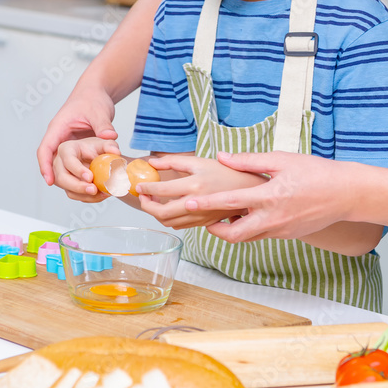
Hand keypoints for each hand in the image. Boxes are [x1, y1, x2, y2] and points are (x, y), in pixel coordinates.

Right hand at [37, 84, 117, 185]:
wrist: (96, 94)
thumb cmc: (92, 99)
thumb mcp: (98, 110)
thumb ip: (103, 124)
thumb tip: (111, 136)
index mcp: (58, 128)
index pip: (45, 148)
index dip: (45, 165)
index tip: (49, 181)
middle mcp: (59, 139)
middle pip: (53, 163)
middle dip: (64, 179)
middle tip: (83, 188)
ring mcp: (67, 146)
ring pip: (63, 168)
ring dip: (74, 181)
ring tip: (91, 192)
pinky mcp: (77, 151)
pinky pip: (75, 167)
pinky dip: (82, 177)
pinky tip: (95, 186)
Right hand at [51, 137, 119, 202]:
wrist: (92, 157)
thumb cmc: (93, 148)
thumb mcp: (102, 143)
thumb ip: (110, 145)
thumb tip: (116, 152)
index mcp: (67, 149)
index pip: (68, 160)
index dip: (78, 170)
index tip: (90, 177)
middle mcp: (59, 163)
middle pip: (62, 178)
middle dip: (78, 186)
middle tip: (94, 189)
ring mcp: (61, 176)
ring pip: (68, 190)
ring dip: (84, 195)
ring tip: (100, 194)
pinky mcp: (67, 187)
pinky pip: (74, 195)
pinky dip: (88, 198)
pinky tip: (100, 195)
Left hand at [136, 155, 266, 229]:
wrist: (248, 188)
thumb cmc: (224, 172)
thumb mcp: (198, 161)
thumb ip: (172, 162)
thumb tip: (151, 163)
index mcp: (195, 185)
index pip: (161, 190)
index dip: (146, 188)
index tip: (139, 185)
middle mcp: (197, 203)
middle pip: (162, 213)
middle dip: (146, 206)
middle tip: (143, 196)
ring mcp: (201, 216)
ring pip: (169, 223)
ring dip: (156, 213)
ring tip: (153, 200)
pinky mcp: (204, 223)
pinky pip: (180, 226)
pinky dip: (169, 219)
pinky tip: (168, 207)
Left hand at [184, 151, 353, 242]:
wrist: (345, 194)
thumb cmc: (315, 172)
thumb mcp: (281, 159)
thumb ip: (249, 161)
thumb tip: (222, 157)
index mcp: (269, 196)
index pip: (229, 202)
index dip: (206, 203)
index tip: (187, 202)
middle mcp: (273, 218)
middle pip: (234, 235)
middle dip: (215, 231)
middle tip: (204, 220)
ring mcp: (281, 230)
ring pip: (247, 238)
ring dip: (232, 230)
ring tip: (222, 218)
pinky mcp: (288, 236)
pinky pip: (262, 235)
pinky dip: (250, 229)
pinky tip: (247, 216)